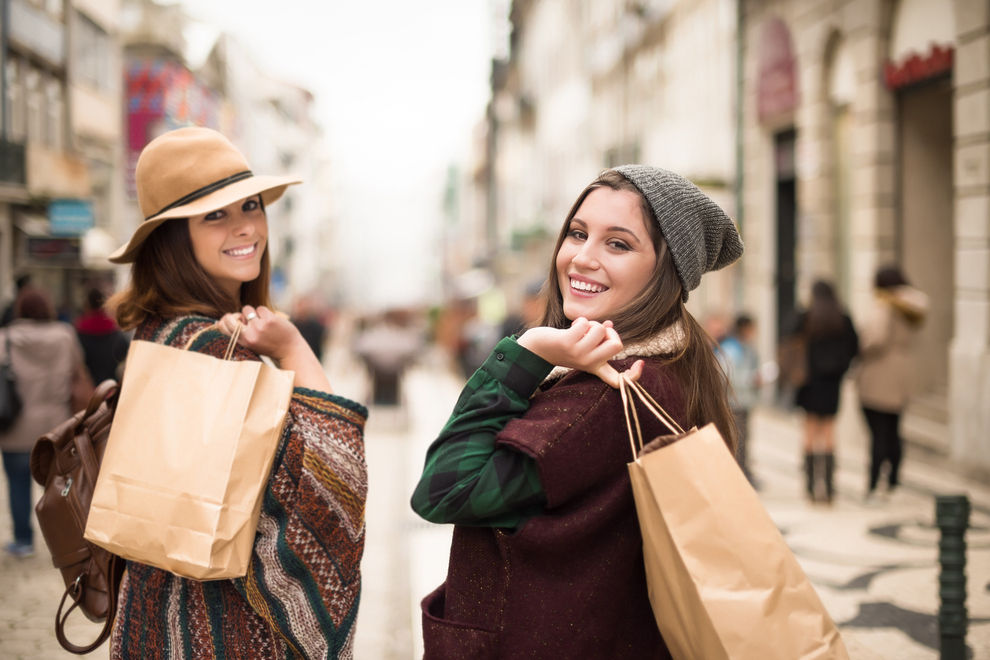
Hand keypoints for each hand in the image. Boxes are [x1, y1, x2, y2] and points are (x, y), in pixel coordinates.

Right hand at [218, 306, 332, 392]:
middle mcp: (249, 335)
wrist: (290, 350)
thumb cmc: (270, 345)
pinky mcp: (269, 320)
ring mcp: (259, 327)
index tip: (234, 319)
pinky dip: (265, 312)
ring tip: (262, 322)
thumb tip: (228, 316)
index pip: (222, 326)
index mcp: (243, 342)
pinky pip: (261, 308)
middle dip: (237, 314)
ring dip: (254, 313)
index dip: (225, 319)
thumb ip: (240, 332)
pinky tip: (271, 321)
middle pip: (230, 317)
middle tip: (247, 318)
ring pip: (247, 309)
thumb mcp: (251, 343)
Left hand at [518, 318, 641, 387]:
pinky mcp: (568, 344)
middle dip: (609, 332)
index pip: (619, 381)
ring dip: (592, 324)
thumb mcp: (584, 345)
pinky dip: (581, 321)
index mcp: (596, 368)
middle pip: (617, 345)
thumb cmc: (564, 345)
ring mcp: (579, 355)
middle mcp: (590, 364)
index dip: (634, 375)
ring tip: (580, 330)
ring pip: (601, 330)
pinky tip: (572, 328)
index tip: (641, 364)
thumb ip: (600, 337)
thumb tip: (609, 325)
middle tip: (595, 333)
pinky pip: (586, 323)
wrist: (538, 348)